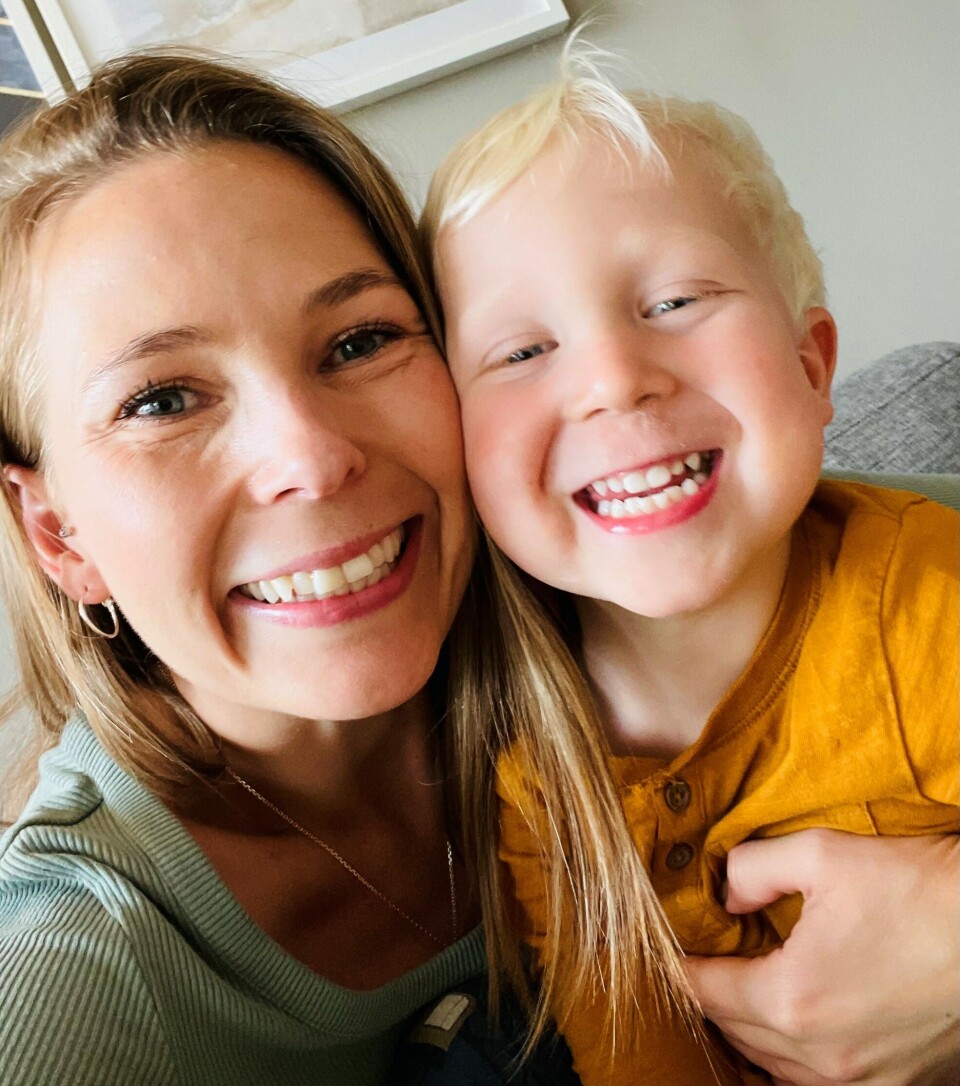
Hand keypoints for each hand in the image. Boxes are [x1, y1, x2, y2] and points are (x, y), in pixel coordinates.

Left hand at [684, 830, 959, 1084]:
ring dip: (751, 1030)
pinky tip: (798, 1022)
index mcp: (794, 997)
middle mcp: (822, 1054)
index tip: (670, 947)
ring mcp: (862, 1079)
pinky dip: (795, 1056)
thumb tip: (726, 896)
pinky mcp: (896, 1085)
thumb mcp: (822, 854)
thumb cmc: (917, 889)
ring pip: (775, 1066)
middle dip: (714, 996)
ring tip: (745, 990)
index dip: (680, 966)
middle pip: (735, 1032)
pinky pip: (820, 1083)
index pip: (706, 991)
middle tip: (707, 960)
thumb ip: (753, 869)